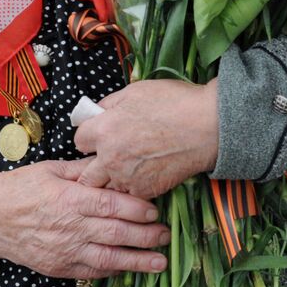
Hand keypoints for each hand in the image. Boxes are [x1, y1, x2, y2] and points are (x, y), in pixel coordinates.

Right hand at [0, 158, 169, 278]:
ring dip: (137, 261)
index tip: (157, 210)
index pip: (111, 206)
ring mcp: (63, 251)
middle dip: (146, 236)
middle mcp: (69, 228)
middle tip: (167, 235)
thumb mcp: (50, 169)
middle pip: (116, 233)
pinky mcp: (58, 267)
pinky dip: (113, 270)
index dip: (138, 209)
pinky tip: (130, 268)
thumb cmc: (18, 188)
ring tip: (160, 262)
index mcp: (69, 199)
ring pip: (108, 259)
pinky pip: (91, 271)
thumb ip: (83, 170)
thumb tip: (112, 163)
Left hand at [72, 78, 219, 198]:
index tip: (97, 137)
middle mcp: (110, 157)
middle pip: (85, 175)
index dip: (89, 137)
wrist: (208, 126)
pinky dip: (134, 188)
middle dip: (92, 168)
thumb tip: (97, 113)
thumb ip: (110, 104)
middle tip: (104, 162)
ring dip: (111, 182)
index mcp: (104, 129)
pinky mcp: (146, 190)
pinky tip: (144, 176)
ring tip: (125, 172)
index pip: (78, 141)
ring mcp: (127, 178)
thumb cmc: (174, 103)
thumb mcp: (136, 91)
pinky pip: (130, 195)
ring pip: (107, 189)